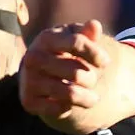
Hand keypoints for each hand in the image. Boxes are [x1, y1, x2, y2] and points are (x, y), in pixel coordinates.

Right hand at [19, 19, 110, 133]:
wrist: (40, 73)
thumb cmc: (65, 52)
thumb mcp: (76, 40)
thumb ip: (87, 34)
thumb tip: (94, 25)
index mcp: (46, 38)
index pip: (77, 43)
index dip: (96, 54)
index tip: (106, 63)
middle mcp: (33, 57)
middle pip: (76, 72)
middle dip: (91, 79)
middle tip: (93, 82)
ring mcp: (28, 80)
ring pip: (69, 93)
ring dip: (87, 98)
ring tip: (93, 99)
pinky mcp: (28, 101)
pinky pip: (58, 109)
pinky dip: (69, 108)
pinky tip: (69, 105)